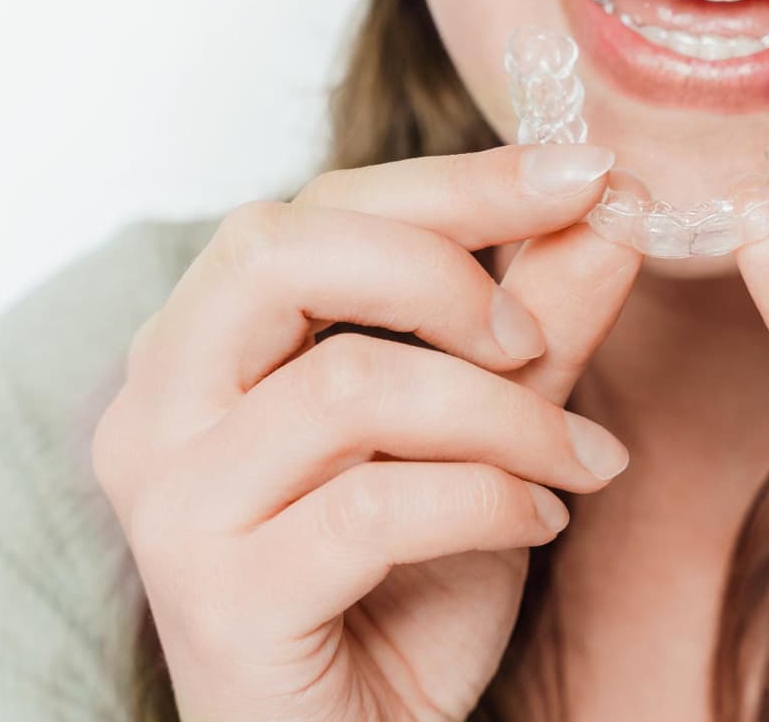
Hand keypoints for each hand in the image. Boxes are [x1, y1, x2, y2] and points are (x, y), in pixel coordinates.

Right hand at [91, 143, 640, 721]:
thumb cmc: (403, 583)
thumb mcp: (485, 432)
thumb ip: (535, 321)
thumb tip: (609, 211)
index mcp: (208, 342)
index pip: (318, 208)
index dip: (459, 182)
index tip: (585, 171)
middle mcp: (160, 404)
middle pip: (281, 251)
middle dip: (445, 271)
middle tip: (535, 338)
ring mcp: (176, 501)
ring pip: (350, 382)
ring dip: (503, 413)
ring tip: (576, 458)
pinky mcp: (218, 596)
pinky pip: (376, 505)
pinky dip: (490, 501)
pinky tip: (542, 524)